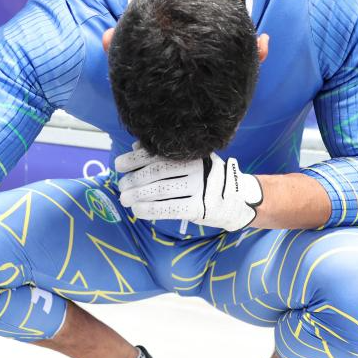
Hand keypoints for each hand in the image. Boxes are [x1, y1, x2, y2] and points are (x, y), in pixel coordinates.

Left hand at [115, 145, 262, 230]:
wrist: (238, 199)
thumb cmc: (208, 179)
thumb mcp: (191, 161)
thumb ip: (165, 155)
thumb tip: (136, 146)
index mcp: (191, 154)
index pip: (158, 155)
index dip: (135, 159)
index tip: (119, 165)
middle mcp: (196, 168)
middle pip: (157, 172)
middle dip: (134, 179)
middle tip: (120, 186)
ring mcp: (200, 187)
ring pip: (161, 190)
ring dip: (138, 195)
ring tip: (124, 199)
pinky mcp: (200, 207)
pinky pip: (170, 208)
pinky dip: (151, 210)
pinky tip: (138, 211)